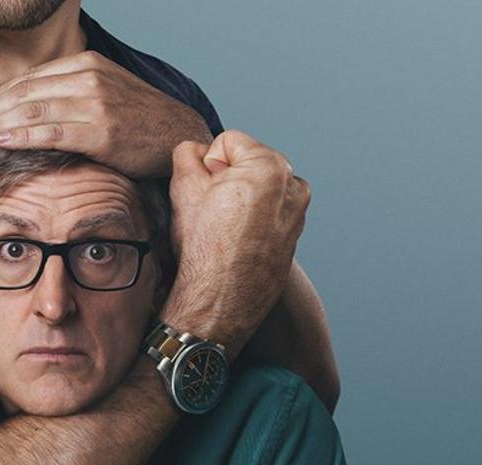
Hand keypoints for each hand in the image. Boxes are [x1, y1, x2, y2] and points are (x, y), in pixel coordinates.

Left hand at [0, 50, 212, 176]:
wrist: (178, 135)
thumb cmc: (139, 119)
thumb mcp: (106, 90)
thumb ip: (72, 90)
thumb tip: (31, 104)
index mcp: (87, 64)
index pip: (30, 78)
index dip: (0, 95)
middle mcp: (89, 79)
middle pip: (26, 92)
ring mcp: (96, 104)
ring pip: (33, 111)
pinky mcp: (100, 132)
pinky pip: (51, 133)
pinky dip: (22, 137)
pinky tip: (3, 141)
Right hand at [161, 131, 310, 352]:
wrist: (220, 303)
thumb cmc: (204, 249)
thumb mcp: (183, 189)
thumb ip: (187, 154)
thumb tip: (197, 151)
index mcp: (270, 166)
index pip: (227, 143)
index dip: (207, 166)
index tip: (206, 194)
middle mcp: (293, 185)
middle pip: (246, 164)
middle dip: (226, 180)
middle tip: (213, 213)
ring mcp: (298, 212)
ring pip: (257, 188)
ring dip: (240, 199)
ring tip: (224, 229)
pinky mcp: (296, 234)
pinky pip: (268, 212)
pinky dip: (253, 219)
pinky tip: (237, 241)